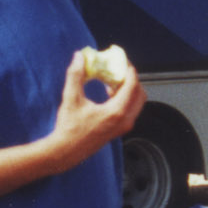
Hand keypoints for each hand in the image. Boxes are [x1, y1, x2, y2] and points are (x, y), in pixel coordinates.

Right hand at [52, 53, 142, 170]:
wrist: (68, 150)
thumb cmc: (69, 126)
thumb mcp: (71, 98)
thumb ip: (76, 75)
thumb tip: (80, 56)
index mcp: (117, 112)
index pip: (132, 86)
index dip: (129, 71)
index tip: (123, 60)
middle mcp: (125, 120)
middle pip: (139, 93)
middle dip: (131, 79)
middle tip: (119, 69)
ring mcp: (125, 127)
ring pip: (136, 102)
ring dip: (128, 89)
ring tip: (112, 80)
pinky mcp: (121, 130)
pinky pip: (131, 109)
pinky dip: (125, 98)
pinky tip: (108, 93)